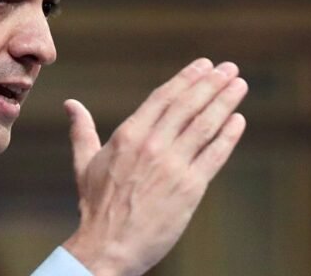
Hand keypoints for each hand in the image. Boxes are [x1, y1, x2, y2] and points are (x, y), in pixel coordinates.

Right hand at [62, 59, 247, 275]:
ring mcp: (173, 166)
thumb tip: (70, 104)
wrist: (107, 246)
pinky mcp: (190, 188)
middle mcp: (152, 146)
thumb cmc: (96, 206)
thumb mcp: (84, 163)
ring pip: (204, 126)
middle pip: (188, 106)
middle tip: (229, 68)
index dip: (186, 79)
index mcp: (128, 135)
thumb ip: (82, 130)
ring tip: (240, 85)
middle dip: (211, 84)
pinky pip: (214, 155)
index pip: (163, 97)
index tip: (203, 65)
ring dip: (225, 102)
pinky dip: (228, 136)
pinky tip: (238, 120)